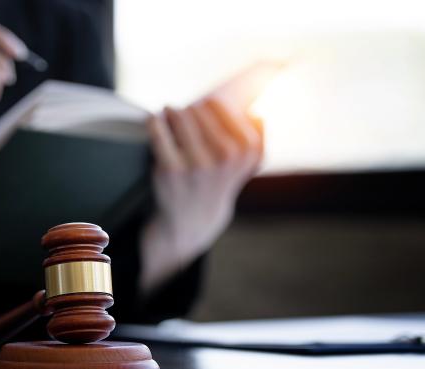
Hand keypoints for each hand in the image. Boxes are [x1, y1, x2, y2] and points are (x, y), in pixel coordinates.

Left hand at [139, 64, 274, 294]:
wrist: (195, 218)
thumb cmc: (221, 177)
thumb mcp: (248, 157)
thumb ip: (258, 129)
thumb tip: (269, 94)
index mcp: (248, 150)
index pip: (227, 106)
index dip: (212, 105)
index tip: (205, 107)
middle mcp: (226, 157)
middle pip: (203, 107)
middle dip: (194, 108)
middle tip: (187, 112)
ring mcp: (198, 165)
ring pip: (182, 115)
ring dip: (174, 111)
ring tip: (172, 113)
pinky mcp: (171, 170)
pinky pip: (159, 131)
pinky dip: (155, 121)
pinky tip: (156, 119)